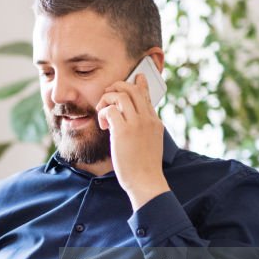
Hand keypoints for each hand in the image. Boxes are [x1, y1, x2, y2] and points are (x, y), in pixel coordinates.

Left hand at [96, 74, 170, 207]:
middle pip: (132, 89)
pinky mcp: (123, 131)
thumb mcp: (151, 144)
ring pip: (120, 95)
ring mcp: (136, 124)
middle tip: (107, 95)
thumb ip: (145, 130)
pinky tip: (104, 126)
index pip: (147, 96)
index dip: (140, 84)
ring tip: (102, 112)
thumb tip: (134, 124)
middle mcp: (147, 119)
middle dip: (117, 87)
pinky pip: (110, 110)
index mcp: (155, 122)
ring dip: (107, 100)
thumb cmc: (145, 167)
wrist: (146, 181)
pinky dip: (103, 113)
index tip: (137, 77)